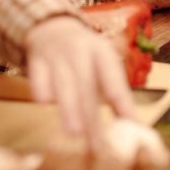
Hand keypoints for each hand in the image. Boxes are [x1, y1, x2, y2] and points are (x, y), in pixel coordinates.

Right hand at [25, 16, 135, 141]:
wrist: (52, 28)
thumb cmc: (85, 56)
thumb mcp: (103, 66)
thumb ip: (115, 93)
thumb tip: (133, 126)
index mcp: (101, 52)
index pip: (113, 78)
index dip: (121, 101)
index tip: (129, 124)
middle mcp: (79, 50)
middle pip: (87, 84)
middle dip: (91, 113)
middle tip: (97, 141)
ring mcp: (56, 54)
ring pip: (63, 83)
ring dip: (69, 108)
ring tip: (75, 133)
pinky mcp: (36, 60)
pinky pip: (38, 79)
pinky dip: (43, 92)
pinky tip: (46, 106)